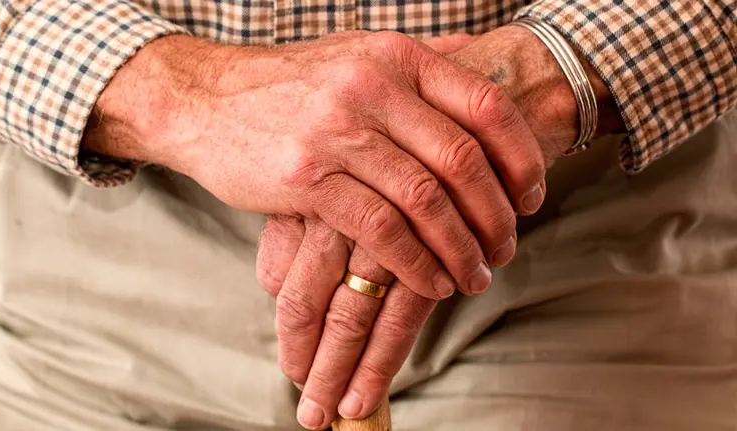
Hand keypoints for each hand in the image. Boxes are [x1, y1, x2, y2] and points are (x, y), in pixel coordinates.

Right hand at [84, 31, 546, 300]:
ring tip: (475, 275)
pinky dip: (415, 262)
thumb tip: (477, 58)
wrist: (205, 100)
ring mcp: (337, 132)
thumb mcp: (355, 54)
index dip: (522, 156)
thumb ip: (416, 62)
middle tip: (506, 248)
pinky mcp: (307, 179)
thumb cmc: (290, 87)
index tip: (532, 197)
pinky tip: (431, 282)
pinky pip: (380, 229)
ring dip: (460, 247)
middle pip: (462, 159)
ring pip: (425, 200)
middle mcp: (371, 87)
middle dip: (495, 214)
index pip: (485, 105)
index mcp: (395, 56)